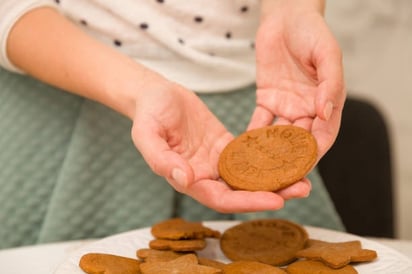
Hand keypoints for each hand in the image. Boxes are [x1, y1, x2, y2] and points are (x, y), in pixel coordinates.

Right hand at [130, 72, 298, 212]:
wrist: (156, 94)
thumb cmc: (149, 113)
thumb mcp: (147, 134)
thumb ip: (162, 159)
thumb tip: (184, 180)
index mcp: (188, 179)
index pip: (220, 198)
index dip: (246, 202)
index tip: (275, 199)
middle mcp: (205, 175)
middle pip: (241, 192)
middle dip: (272, 192)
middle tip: (302, 189)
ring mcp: (217, 161)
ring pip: (249, 176)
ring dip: (275, 177)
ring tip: (304, 175)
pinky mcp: (226, 145)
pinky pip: (250, 154)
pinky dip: (268, 157)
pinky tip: (288, 153)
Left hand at [248, 0, 345, 196]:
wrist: (285, 17)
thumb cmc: (311, 31)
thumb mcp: (327, 54)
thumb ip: (330, 83)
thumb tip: (325, 113)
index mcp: (326, 103)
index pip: (322, 136)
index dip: (312, 154)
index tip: (301, 171)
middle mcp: (306, 110)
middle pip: (299, 143)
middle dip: (288, 163)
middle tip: (275, 182)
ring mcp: (286, 107)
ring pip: (278, 138)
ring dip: (268, 155)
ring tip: (255, 172)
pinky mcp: (267, 100)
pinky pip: (259, 123)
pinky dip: (252, 138)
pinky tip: (241, 152)